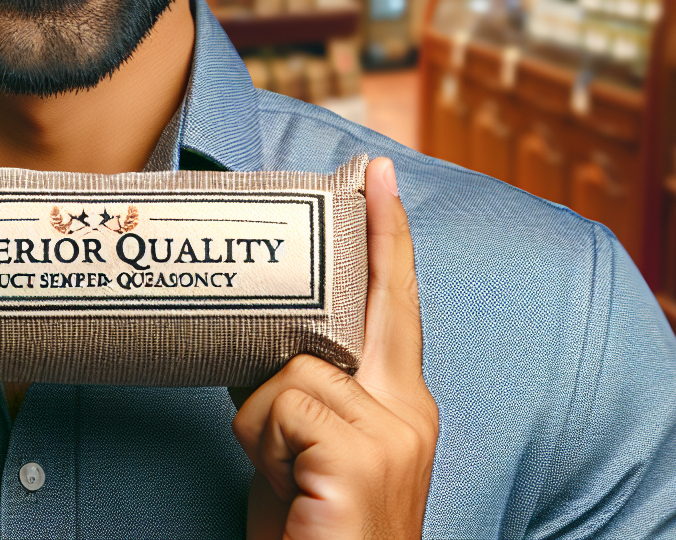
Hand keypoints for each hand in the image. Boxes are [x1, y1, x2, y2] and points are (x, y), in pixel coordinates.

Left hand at [232, 157, 438, 539]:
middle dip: (357, 253)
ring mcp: (396, 435)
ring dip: (262, 426)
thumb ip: (306, 400)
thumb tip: (263, 348)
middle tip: (357, 197)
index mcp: (405, 410)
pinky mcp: (366, 458)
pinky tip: (289, 492)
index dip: (388, 237)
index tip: (378, 172)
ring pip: (289, 368)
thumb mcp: (307, 460)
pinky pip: (280, 403)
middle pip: (365, 306)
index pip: (395, 305)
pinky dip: (264, 448)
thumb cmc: (313, 538)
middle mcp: (412, 412)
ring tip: (284, 481)